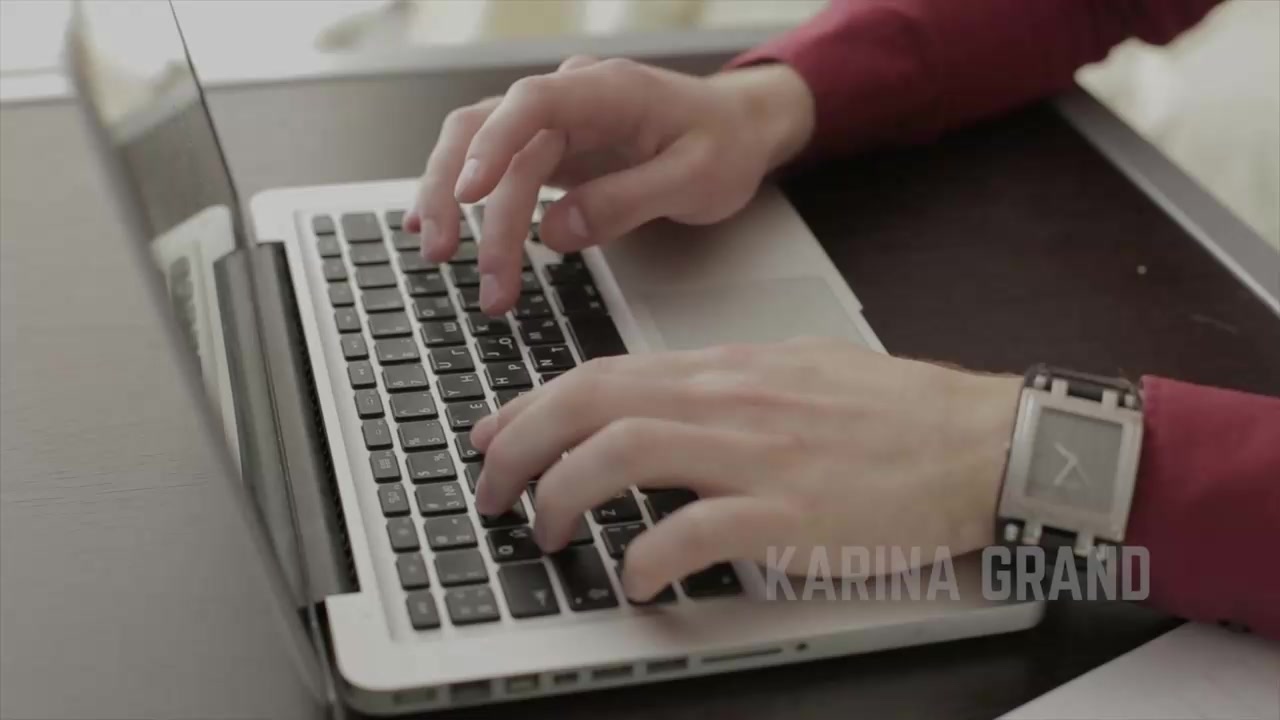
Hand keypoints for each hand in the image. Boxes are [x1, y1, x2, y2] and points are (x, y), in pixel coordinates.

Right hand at [404, 58, 814, 313]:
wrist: (740, 131)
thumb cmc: (724, 145)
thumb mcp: (695, 179)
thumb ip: (626, 202)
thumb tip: (557, 233)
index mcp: (608, 89)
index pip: (532, 103)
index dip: (494, 145)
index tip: (468, 193)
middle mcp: (571, 98)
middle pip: (489, 130)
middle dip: (460, 197)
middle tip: (453, 260)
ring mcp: (555, 123)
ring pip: (479, 150)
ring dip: (455, 207)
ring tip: (445, 260)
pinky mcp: (550, 151)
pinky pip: (495, 169)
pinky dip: (463, 200)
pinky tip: (439, 229)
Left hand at [469, 338, 1021, 601]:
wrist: (978, 442)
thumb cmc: (895, 413)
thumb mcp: (796, 372)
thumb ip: (723, 387)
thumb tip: (664, 402)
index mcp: (728, 370)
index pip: (602, 374)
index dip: (532, 404)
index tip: (496, 433)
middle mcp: (730, 402)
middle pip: (592, 405)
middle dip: (521, 446)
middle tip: (492, 488)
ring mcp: (757, 457)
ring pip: (622, 454)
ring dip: (565, 495)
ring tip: (549, 530)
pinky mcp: (788, 515)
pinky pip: (691, 534)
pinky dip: (646, 560)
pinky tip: (635, 580)